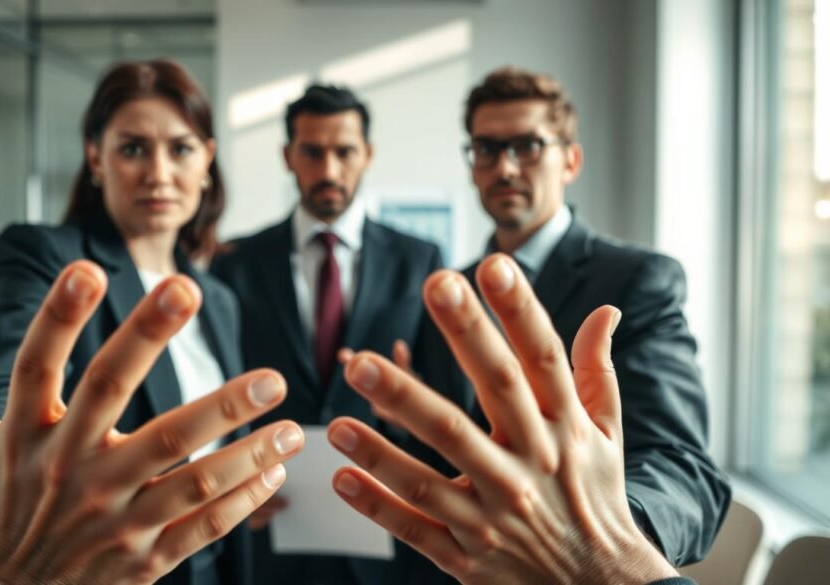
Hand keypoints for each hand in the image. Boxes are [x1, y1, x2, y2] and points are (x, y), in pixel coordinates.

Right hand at [0, 261, 304, 584]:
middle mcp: (71, 469)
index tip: (89, 267)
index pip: (37, 367)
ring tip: (289, 412)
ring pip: (187, 468)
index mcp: (27, 438)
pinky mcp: (146, 557)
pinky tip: (277, 470)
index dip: (58, 318)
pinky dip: (244, 498)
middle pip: (119, 397)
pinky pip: (204, 524)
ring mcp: (113, 515)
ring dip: (242, 440)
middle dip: (156, 344)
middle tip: (196, 293)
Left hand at [326, 254, 679, 584]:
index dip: (520, 312)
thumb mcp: (606, 436)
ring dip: (389, 435)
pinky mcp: (466, 557)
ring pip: (436, 471)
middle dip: (462, 339)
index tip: (493, 264)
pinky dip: (378, 506)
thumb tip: (607, 311)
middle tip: (428, 288)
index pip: (542, 361)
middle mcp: (530, 468)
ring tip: (348, 391)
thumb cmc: (594, 497)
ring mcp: (495, 516)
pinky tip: (341, 477)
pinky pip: (416, 530)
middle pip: (493, 396)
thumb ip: (596, 372)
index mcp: (564, 431)